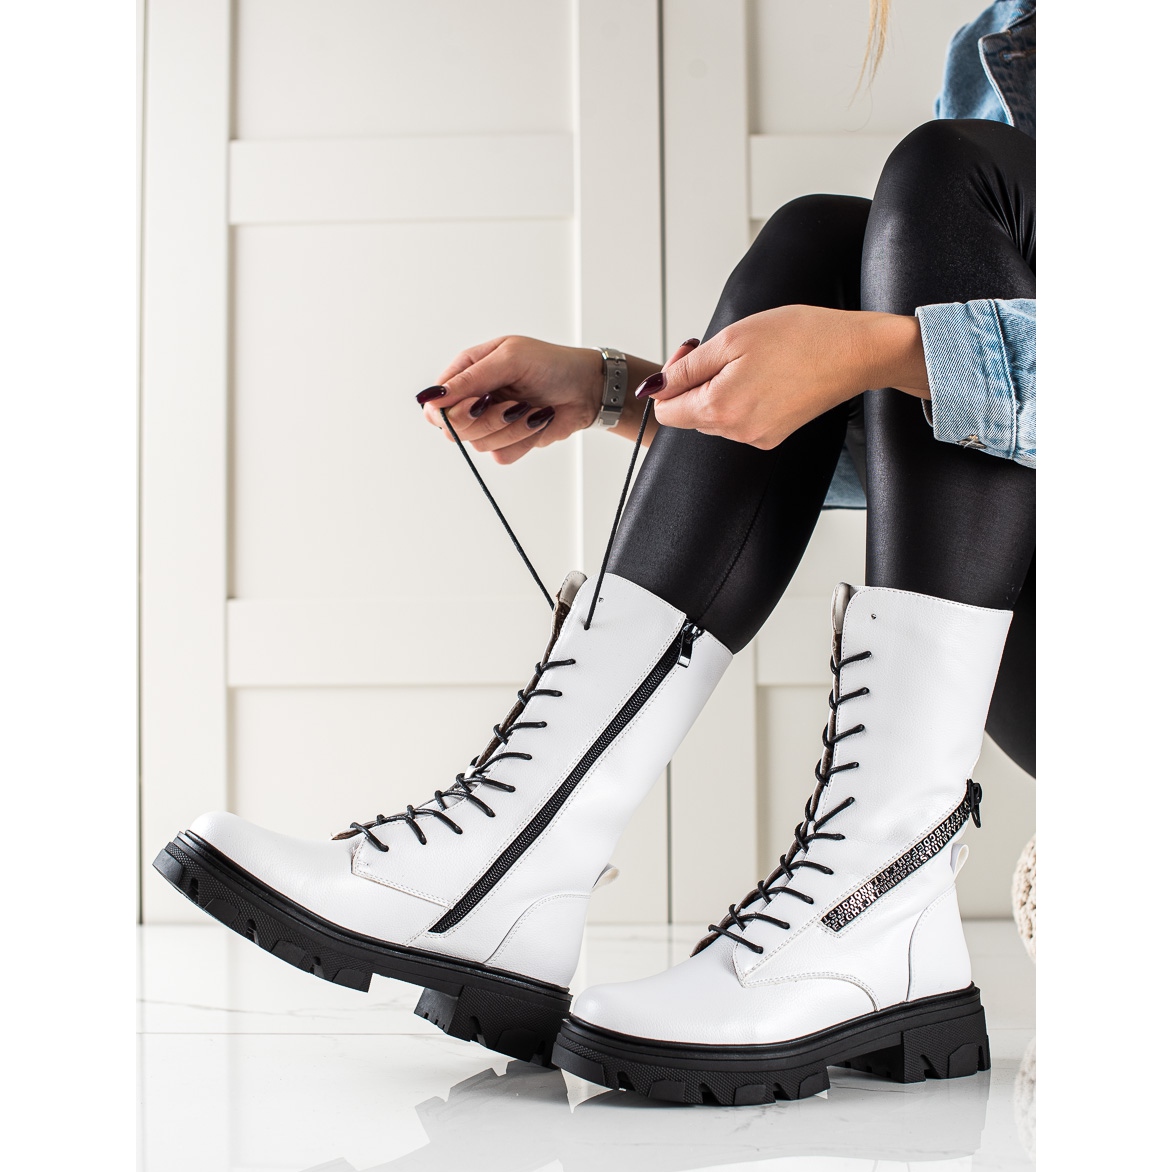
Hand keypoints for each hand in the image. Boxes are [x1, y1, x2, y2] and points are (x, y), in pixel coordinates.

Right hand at [416, 337, 600, 464]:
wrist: (587, 389)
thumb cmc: (552, 364)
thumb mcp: (510, 359)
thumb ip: (471, 378)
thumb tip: (433, 396)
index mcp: (468, 371)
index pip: (437, 403)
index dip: (451, 410)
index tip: (478, 403)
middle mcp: (475, 398)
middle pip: (454, 428)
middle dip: (487, 420)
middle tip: (511, 405)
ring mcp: (491, 422)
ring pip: (479, 444)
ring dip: (511, 429)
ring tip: (531, 409)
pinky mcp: (508, 441)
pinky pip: (500, 455)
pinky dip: (522, 441)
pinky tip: (536, 422)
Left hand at [638, 307, 927, 449]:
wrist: (856, 352)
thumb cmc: (801, 337)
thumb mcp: (732, 339)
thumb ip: (687, 367)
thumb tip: (655, 387)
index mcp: (720, 409)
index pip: (665, 412)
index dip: (668, 382)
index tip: (688, 355)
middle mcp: (736, 432)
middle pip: (690, 414)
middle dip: (695, 382)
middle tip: (722, 348)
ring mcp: (757, 437)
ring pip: (716, 415)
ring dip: (720, 388)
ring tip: (750, 359)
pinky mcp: (775, 435)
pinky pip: (741, 419)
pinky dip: (742, 397)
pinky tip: (766, 373)